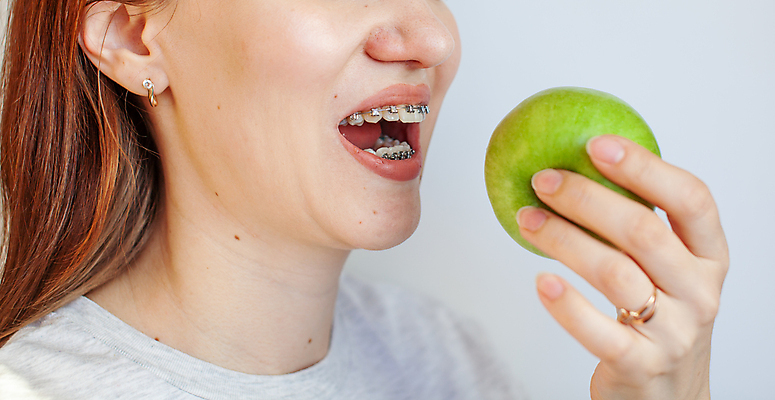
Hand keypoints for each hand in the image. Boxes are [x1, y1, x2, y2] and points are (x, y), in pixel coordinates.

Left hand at [516, 135, 728, 399]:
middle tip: (544, 180)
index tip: (596, 144)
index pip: (690, 199)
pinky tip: (542, 281)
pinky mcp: (641, 365)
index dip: (644, 167)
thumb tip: (578, 162)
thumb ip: (639, 224)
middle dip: (587, 199)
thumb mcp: (666, 268)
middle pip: (643, 232)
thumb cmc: (658, 315)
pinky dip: (566, 305)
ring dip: (564, 240)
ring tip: (527, 219)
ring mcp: (674, 332)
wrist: (669, 395)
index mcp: (709, 255)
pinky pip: (599, 331)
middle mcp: (700, 291)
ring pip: (615, 274)